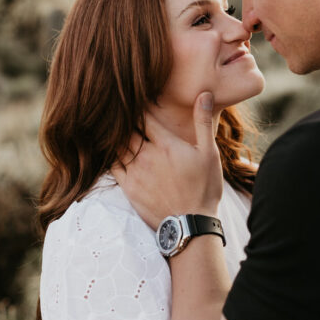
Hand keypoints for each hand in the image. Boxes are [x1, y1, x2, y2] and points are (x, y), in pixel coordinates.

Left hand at [113, 92, 223, 228]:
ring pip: (117, 146)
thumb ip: (202, 122)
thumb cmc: (204, 187)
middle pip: (127, 129)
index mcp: (166, 144)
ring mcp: (135, 173)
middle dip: (124, 118)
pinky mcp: (128, 188)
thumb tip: (203, 93)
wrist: (191, 225)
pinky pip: (113, 165)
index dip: (139, 105)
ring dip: (116, 135)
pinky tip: (111, 149)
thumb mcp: (209, 153)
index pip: (144, 116)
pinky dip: (111, 154)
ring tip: (113, 126)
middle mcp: (147, 156)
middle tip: (119, 107)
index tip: (136, 96)